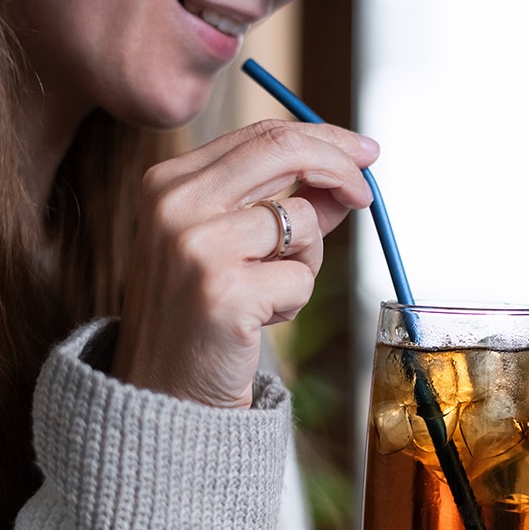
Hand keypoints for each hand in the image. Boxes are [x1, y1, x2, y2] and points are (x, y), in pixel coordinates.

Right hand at [110, 120, 377, 406]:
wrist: (162, 395)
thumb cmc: (199, 318)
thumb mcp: (232, 247)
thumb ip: (285, 206)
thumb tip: (346, 179)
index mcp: (169, 182)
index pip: (262, 135)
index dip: (324, 138)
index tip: (363, 152)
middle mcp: (175, 204)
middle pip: (285, 152)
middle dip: (342, 168)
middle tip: (366, 195)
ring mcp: (195, 246)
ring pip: (303, 222)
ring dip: (306, 262)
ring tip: (267, 294)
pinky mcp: (224, 291)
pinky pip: (301, 277)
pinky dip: (293, 301)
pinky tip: (258, 321)